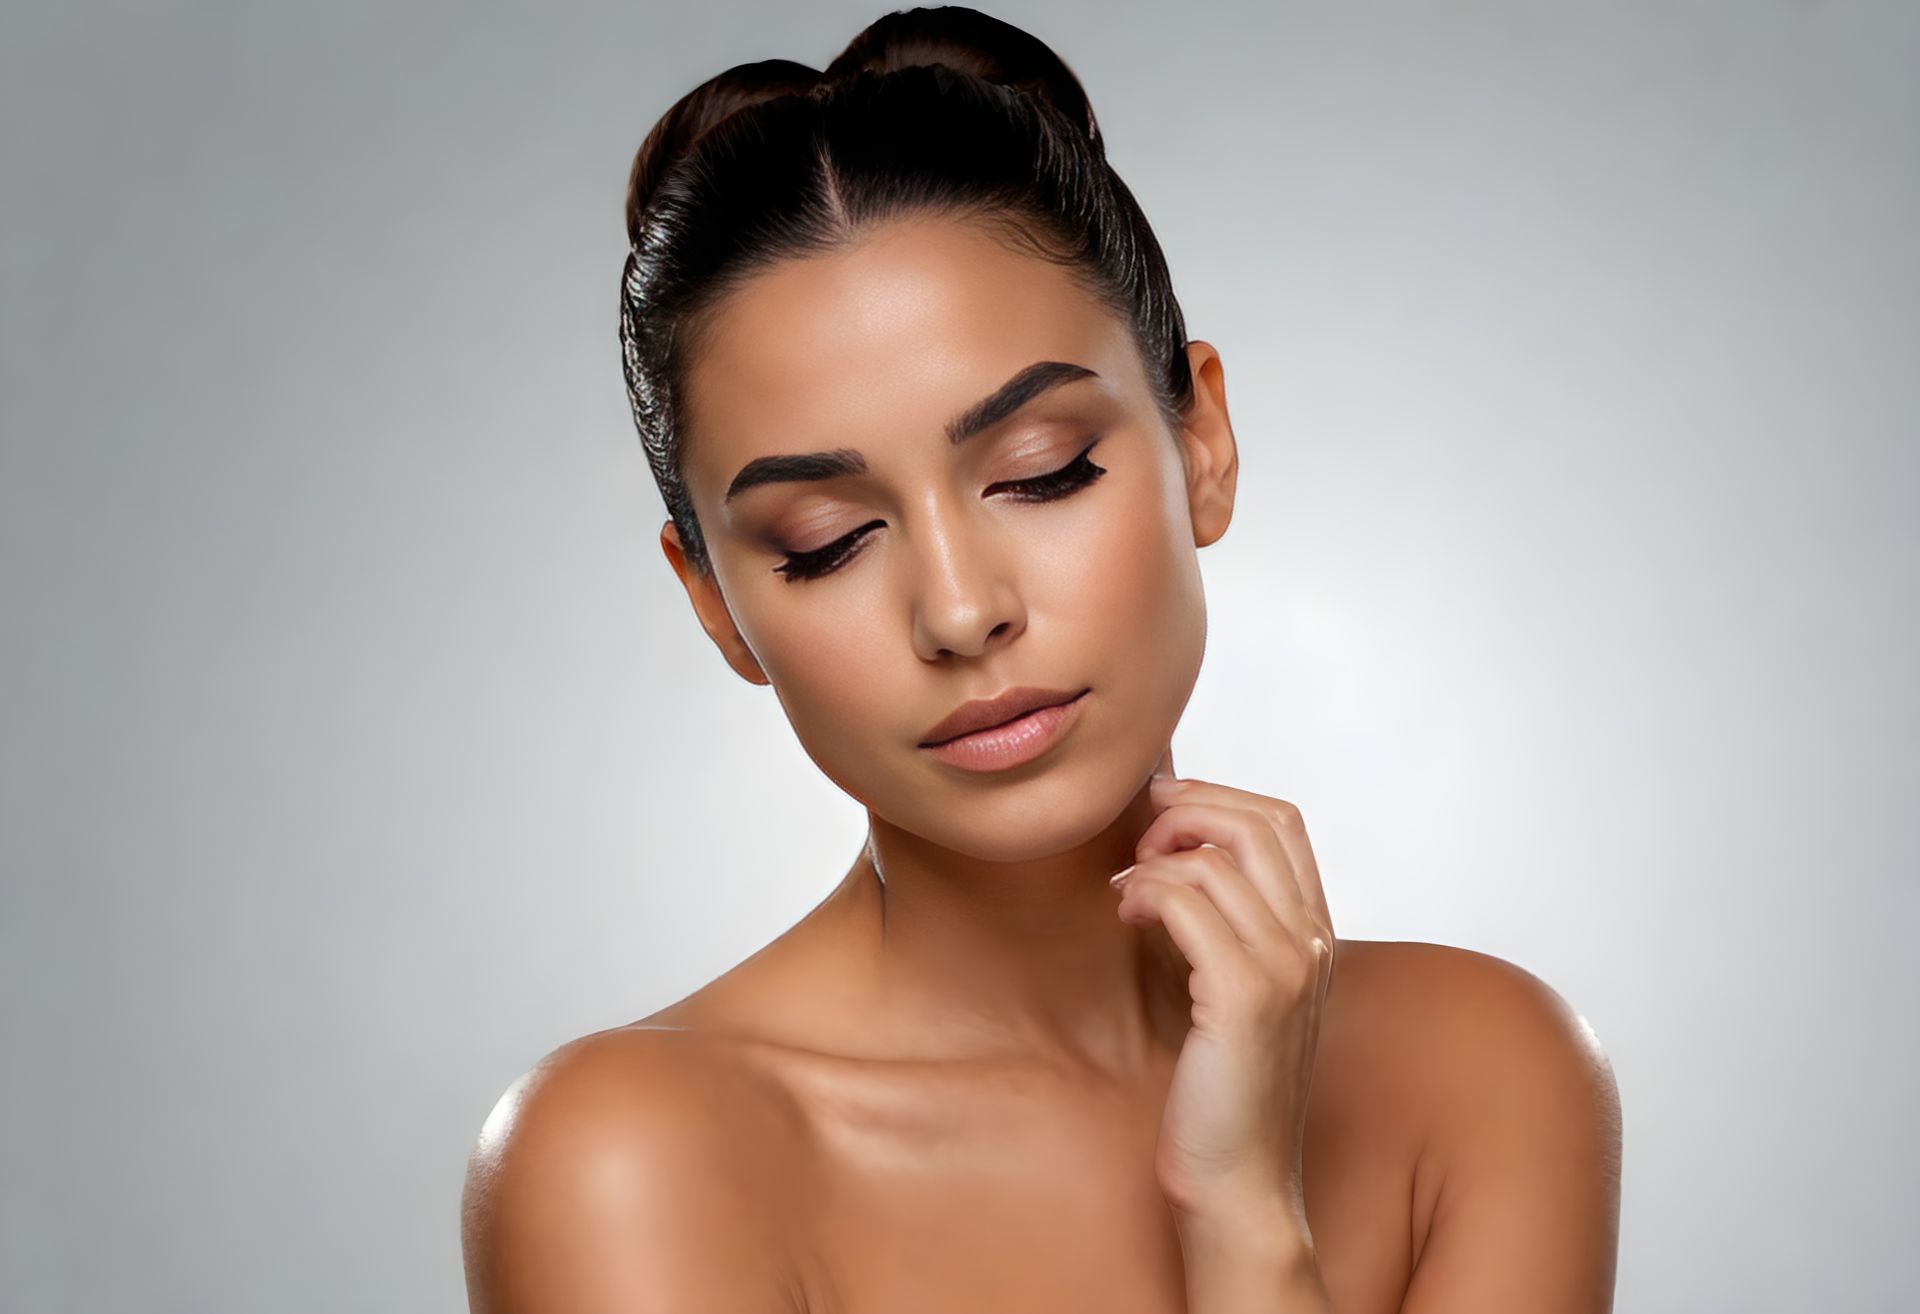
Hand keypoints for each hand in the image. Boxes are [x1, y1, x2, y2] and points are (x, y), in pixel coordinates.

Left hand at [1111, 748, 1336, 1230]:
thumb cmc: (1223, 1091)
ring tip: (1126, 891)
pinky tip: (1126, 915)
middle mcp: (1314, 943)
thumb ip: (1225, 925)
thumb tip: (1173, 853)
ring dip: (1154, 857)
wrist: (1239, 1184)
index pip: (1283, 821)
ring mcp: (1286, 968)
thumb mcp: (1233, 991)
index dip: (1216, 797)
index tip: (1160, 812)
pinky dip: (1146, 892)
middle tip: (1137, 839)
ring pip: (1216, 857)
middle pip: (1258, 820)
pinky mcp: (1244, 996)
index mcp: (1317, 936)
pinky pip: (1186, 902)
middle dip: (1185, 808)